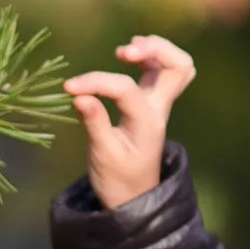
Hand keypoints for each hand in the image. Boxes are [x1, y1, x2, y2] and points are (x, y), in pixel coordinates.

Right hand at [62, 34, 196, 209]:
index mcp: (147, 122)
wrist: (134, 199)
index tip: (69, 88)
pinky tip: (129, 54)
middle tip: (123, 52)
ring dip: (156, 49)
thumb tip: (79, 96)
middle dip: (156, 49)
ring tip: (126, 50)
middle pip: (180, 66)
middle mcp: (158, 110)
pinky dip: (150, 57)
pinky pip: (161, 72)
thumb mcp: (102, 155)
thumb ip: (95, 123)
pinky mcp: (150, 104)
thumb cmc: (118, 180)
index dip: (96, 82)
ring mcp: (158, 105)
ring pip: (175, 65)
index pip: (125, 88)